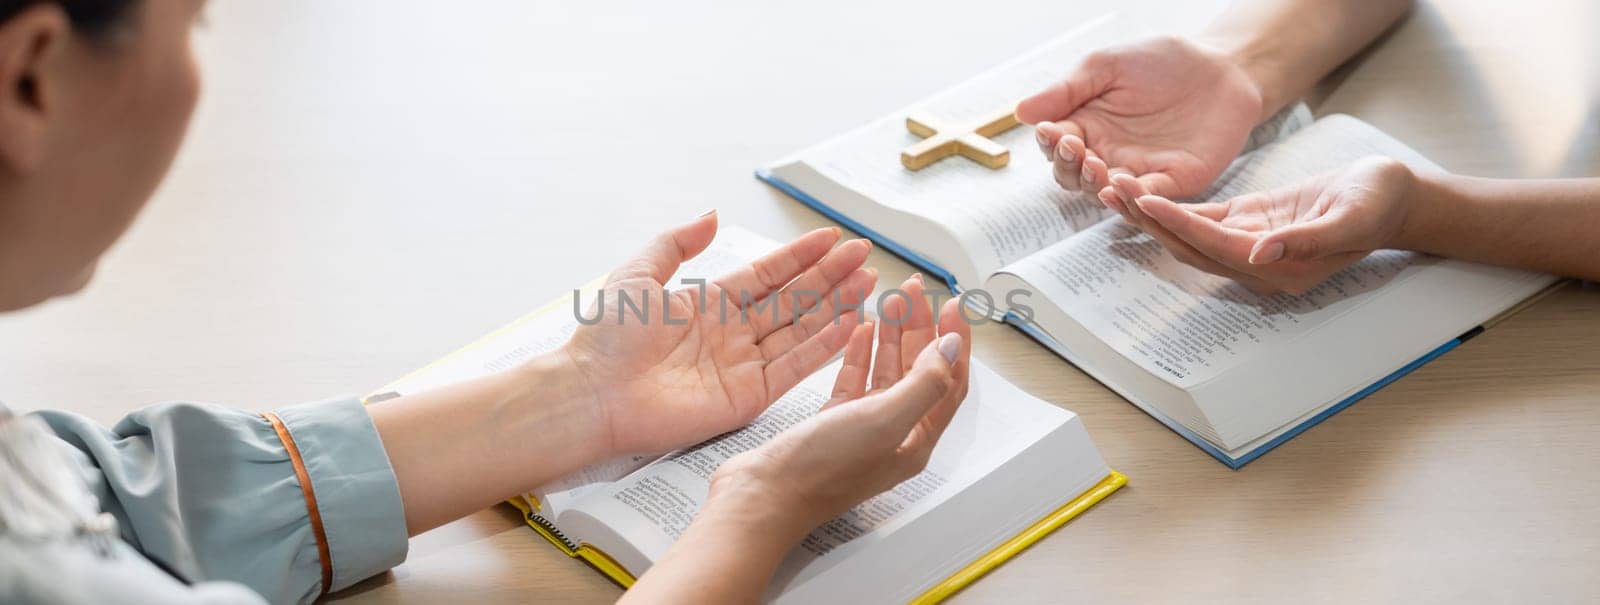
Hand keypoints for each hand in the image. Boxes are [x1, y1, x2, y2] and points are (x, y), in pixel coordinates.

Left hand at [561, 211, 878, 455]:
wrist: (592, 394)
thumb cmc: (605, 340)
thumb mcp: (638, 275)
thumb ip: (677, 243)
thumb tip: (710, 215)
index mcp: (709, 303)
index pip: (768, 275)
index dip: (801, 256)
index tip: (832, 239)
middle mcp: (732, 333)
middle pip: (793, 300)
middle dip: (830, 277)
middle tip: (864, 256)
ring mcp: (743, 365)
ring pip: (802, 331)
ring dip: (836, 307)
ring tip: (869, 284)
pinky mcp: (748, 397)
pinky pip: (794, 369)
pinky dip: (824, 348)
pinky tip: (849, 324)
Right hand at [706, 275, 971, 537]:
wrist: (764, 494)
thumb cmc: (821, 470)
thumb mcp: (884, 422)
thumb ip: (924, 384)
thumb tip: (952, 349)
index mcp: (915, 439)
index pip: (948, 382)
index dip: (953, 342)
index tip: (952, 305)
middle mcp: (893, 434)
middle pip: (918, 371)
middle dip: (921, 329)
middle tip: (914, 292)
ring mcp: (862, 428)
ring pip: (886, 372)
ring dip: (891, 335)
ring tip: (891, 300)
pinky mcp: (832, 422)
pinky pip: (854, 380)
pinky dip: (859, 352)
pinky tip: (860, 330)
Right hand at [1016, 36, 1263, 200]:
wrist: (1221, 67)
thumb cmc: (1161, 62)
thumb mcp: (1106, 66)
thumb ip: (1067, 90)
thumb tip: (1021, 112)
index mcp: (1086, 126)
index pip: (1056, 147)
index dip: (1050, 144)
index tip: (1051, 131)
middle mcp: (1106, 154)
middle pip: (1073, 177)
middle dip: (1068, 167)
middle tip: (1076, 148)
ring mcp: (1137, 171)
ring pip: (1104, 192)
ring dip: (1095, 185)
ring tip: (1096, 167)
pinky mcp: (1172, 182)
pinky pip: (1146, 198)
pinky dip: (1132, 196)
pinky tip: (1123, 184)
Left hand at [1123, 156, 1415, 293]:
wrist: (1394, 196)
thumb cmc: (1378, 203)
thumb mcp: (1351, 217)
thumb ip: (1306, 239)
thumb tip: (1260, 255)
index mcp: (1279, 269)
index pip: (1215, 246)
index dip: (1179, 225)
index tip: (1145, 201)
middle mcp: (1256, 264)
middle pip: (1190, 246)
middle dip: (1149, 221)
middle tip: (1111, 190)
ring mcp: (1249, 245)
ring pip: (1188, 234)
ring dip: (1152, 214)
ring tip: (1113, 189)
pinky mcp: (1247, 223)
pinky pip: (1201, 219)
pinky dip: (1171, 207)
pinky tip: (1140, 191)